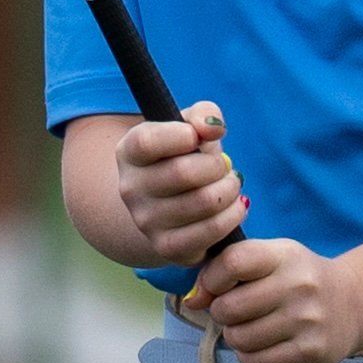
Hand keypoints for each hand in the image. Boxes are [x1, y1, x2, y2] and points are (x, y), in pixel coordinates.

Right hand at [116, 101, 246, 265]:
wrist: (169, 202)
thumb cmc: (183, 154)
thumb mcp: (189, 125)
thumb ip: (203, 114)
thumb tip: (212, 128)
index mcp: (129, 152)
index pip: (148, 142)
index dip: (180, 135)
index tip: (196, 136)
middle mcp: (130, 189)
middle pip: (184, 173)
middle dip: (216, 165)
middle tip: (222, 165)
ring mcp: (146, 222)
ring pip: (204, 202)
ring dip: (229, 188)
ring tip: (229, 183)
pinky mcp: (168, 248)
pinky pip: (211, 231)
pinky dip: (233, 215)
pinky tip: (233, 205)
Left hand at [186, 238, 362, 362]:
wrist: (351, 302)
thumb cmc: (298, 278)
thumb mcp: (271, 258)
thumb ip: (229, 268)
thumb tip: (192, 299)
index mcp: (284, 254)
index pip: (233, 262)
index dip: (211, 279)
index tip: (212, 288)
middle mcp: (298, 284)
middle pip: (230, 307)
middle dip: (220, 313)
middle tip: (230, 312)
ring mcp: (307, 319)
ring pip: (240, 338)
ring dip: (234, 336)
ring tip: (246, 328)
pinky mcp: (311, 351)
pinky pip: (256, 361)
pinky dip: (248, 356)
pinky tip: (259, 345)